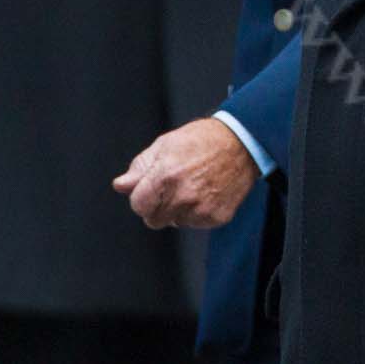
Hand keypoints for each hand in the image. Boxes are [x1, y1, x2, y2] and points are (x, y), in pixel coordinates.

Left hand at [111, 117, 258, 229]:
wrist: (243, 142)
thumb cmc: (204, 140)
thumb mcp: (166, 145)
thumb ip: (140, 168)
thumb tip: (121, 185)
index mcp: (164, 177)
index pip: (138, 206)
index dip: (143, 197)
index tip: (153, 188)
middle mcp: (182, 196)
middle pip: (154, 220)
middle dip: (159, 206)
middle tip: (174, 187)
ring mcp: (200, 209)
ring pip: (175, 223)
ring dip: (179, 210)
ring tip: (194, 186)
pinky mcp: (216, 217)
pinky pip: (196, 223)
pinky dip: (198, 212)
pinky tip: (207, 192)